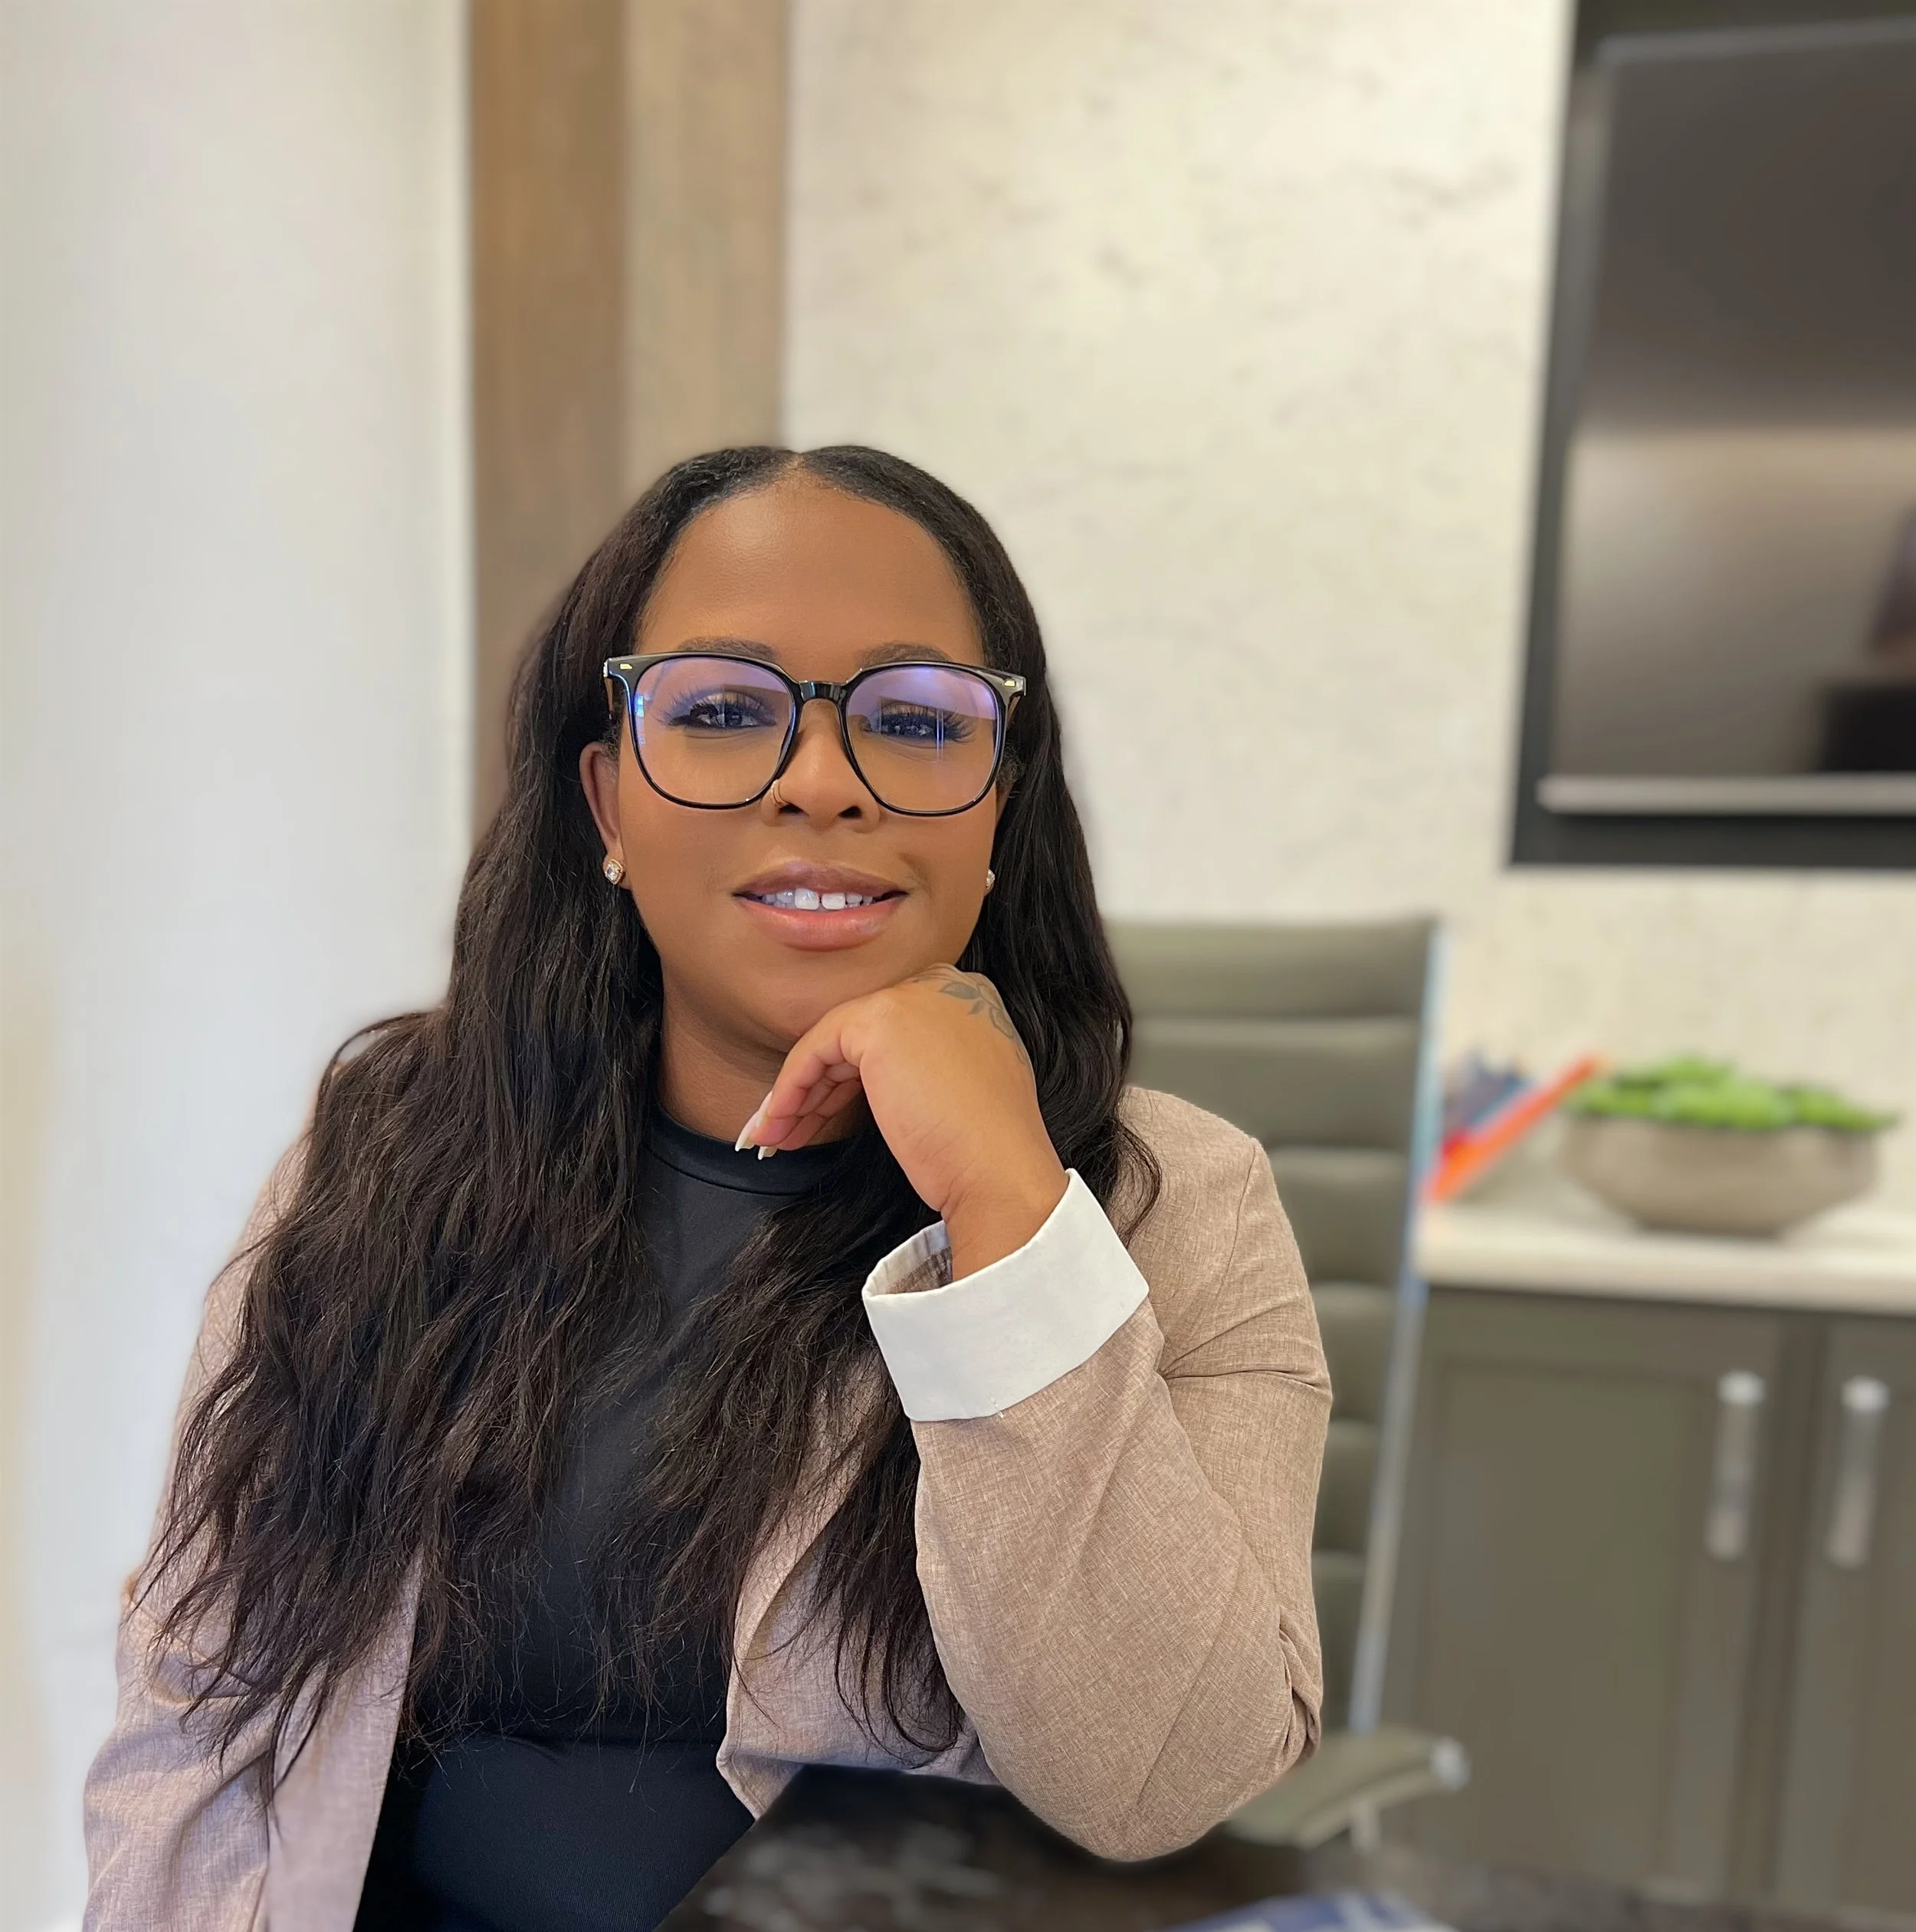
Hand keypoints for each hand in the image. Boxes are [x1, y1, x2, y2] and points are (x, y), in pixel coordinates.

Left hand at [739, 967, 1069, 1277]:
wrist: (998, 1171)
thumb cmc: (984, 1151)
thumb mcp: (965, 1088)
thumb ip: (931, 1065)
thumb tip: (881, 1083)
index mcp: (972, 999)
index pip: (894, 1032)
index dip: (852, 1076)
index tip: (826, 1114)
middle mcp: (945, 986)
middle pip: (861, 1035)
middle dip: (820, 1087)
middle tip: (791, 1129)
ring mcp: (913, 998)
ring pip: (834, 1041)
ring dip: (797, 1094)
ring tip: (775, 1137)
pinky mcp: (880, 1020)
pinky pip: (817, 1048)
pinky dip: (792, 1087)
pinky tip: (780, 1123)